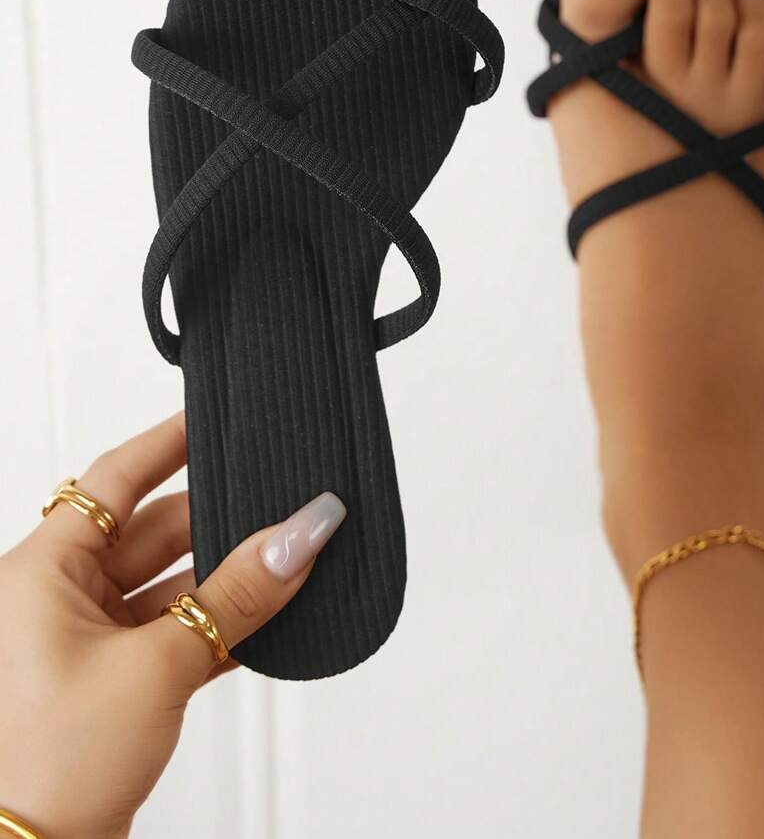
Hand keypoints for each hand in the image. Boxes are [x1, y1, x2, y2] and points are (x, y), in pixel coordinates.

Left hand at [0, 413, 345, 838]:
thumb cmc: (48, 768)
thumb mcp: (158, 665)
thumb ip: (238, 595)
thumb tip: (299, 536)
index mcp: (41, 572)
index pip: (111, 479)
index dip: (167, 443)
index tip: (213, 418)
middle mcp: (56, 599)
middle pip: (150, 532)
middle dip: (216, 521)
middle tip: (278, 505)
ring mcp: (84, 643)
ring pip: (169, 585)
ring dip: (224, 581)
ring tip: (284, 563)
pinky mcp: (111, 684)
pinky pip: (175, 632)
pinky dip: (218, 626)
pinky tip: (264, 620)